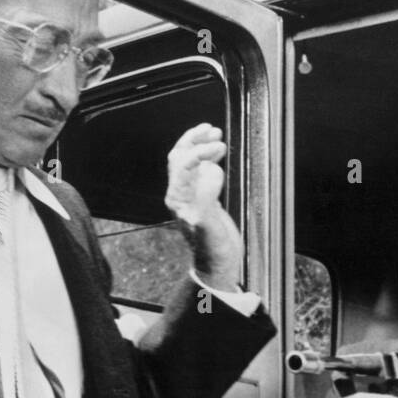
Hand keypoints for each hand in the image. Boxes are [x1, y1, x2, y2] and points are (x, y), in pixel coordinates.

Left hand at [165, 123, 242, 291]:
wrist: (217, 267)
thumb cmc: (212, 251)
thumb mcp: (209, 226)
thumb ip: (206, 199)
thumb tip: (211, 172)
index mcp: (178, 198)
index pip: (183, 164)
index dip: (200, 152)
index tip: (220, 146)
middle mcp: (181, 193)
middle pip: (180, 157)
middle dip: (194, 141)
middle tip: (212, 130)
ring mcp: (192, 195)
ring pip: (190, 161)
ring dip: (200, 145)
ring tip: (215, 134)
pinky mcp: (203, 198)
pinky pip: (201, 171)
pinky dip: (208, 158)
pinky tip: (219, 153)